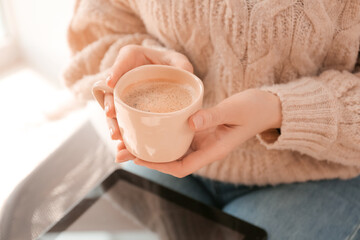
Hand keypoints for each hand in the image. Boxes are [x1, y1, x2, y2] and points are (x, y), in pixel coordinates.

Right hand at [103, 45, 192, 139]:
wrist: (171, 78)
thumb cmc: (173, 66)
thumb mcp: (178, 61)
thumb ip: (182, 65)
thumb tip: (187, 74)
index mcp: (133, 57)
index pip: (122, 61)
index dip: (115, 71)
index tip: (110, 83)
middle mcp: (123, 76)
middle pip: (112, 89)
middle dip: (109, 103)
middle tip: (111, 113)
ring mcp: (123, 94)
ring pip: (114, 108)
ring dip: (113, 122)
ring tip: (116, 134)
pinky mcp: (128, 109)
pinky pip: (122, 120)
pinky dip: (122, 131)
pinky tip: (124, 142)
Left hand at [117, 88, 281, 177]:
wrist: (266, 107)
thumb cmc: (254, 109)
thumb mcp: (234, 110)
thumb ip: (213, 116)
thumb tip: (190, 122)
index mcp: (214, 150)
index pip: (183, 167)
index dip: (160, 166)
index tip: (140, 158)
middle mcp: (206, 149)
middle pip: (173, 160)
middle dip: (150, 158)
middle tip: (124, 151)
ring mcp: (204, 141)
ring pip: (174, 149)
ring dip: (154, 147)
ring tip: (129, 141)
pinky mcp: (203, 131)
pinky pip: (180, 136)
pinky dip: (164, 134)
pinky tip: (151, 127)